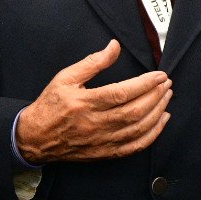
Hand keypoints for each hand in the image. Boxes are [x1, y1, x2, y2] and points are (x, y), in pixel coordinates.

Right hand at [15, 40, 170, 162]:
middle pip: (134, 111)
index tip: (160, 75)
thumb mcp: (65, 78)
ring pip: (138, 129)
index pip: (122, 93)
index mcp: (85, 103)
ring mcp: (101, 141)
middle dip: (156, 96)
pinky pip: (134, 147)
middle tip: (166, 83)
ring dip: (158, 112)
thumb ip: (93, 62)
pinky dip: (153, 134)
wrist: (33, 138)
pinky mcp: (105, 153)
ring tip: (166, 97)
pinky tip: (161, 120)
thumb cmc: (50, 106)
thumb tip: (114, 46)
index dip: (145, 84)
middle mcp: (95, 124)